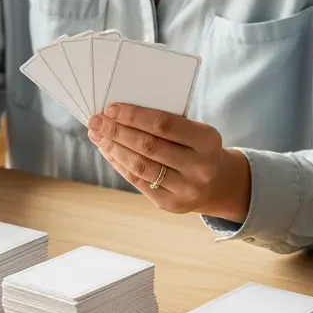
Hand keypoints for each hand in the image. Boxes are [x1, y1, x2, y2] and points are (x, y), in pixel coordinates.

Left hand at [88, 104, 251, 220]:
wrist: (216, 184)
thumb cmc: (196, 148)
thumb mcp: (194, 131)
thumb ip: (165, 123)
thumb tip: (118, 113)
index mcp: (208, 141)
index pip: (164, 125)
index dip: (134, 116)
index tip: (111, 108)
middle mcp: (200, 167)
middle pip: (148, 146)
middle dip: (117, 131)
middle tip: (96, 120)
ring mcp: (186, 189)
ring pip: (140, 165)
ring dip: (113, 148)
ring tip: (97, 135)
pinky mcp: (170, 204)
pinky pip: (137, 181)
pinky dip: (119, 163)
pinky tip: (108, 151)